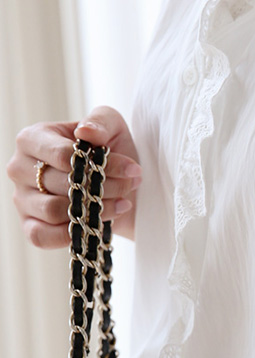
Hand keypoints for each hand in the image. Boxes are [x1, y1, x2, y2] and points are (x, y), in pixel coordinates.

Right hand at [5, 105, 141, 246]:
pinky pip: (40, 236)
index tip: (132, 169)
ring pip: (54, 210)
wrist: (122, 184)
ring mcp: (22, 199)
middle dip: (104, 187)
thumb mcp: (112, 126)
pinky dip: (70, 235)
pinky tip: (96, 225)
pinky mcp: (30, 226)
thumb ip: (100, 121)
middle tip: (130, 186)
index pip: (62, 155)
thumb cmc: (111, 150)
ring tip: (120, 203)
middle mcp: (20, 168)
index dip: (100, 164)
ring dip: (94, 210)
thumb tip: (85, 131)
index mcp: (33, 139)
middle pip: (60, 183)